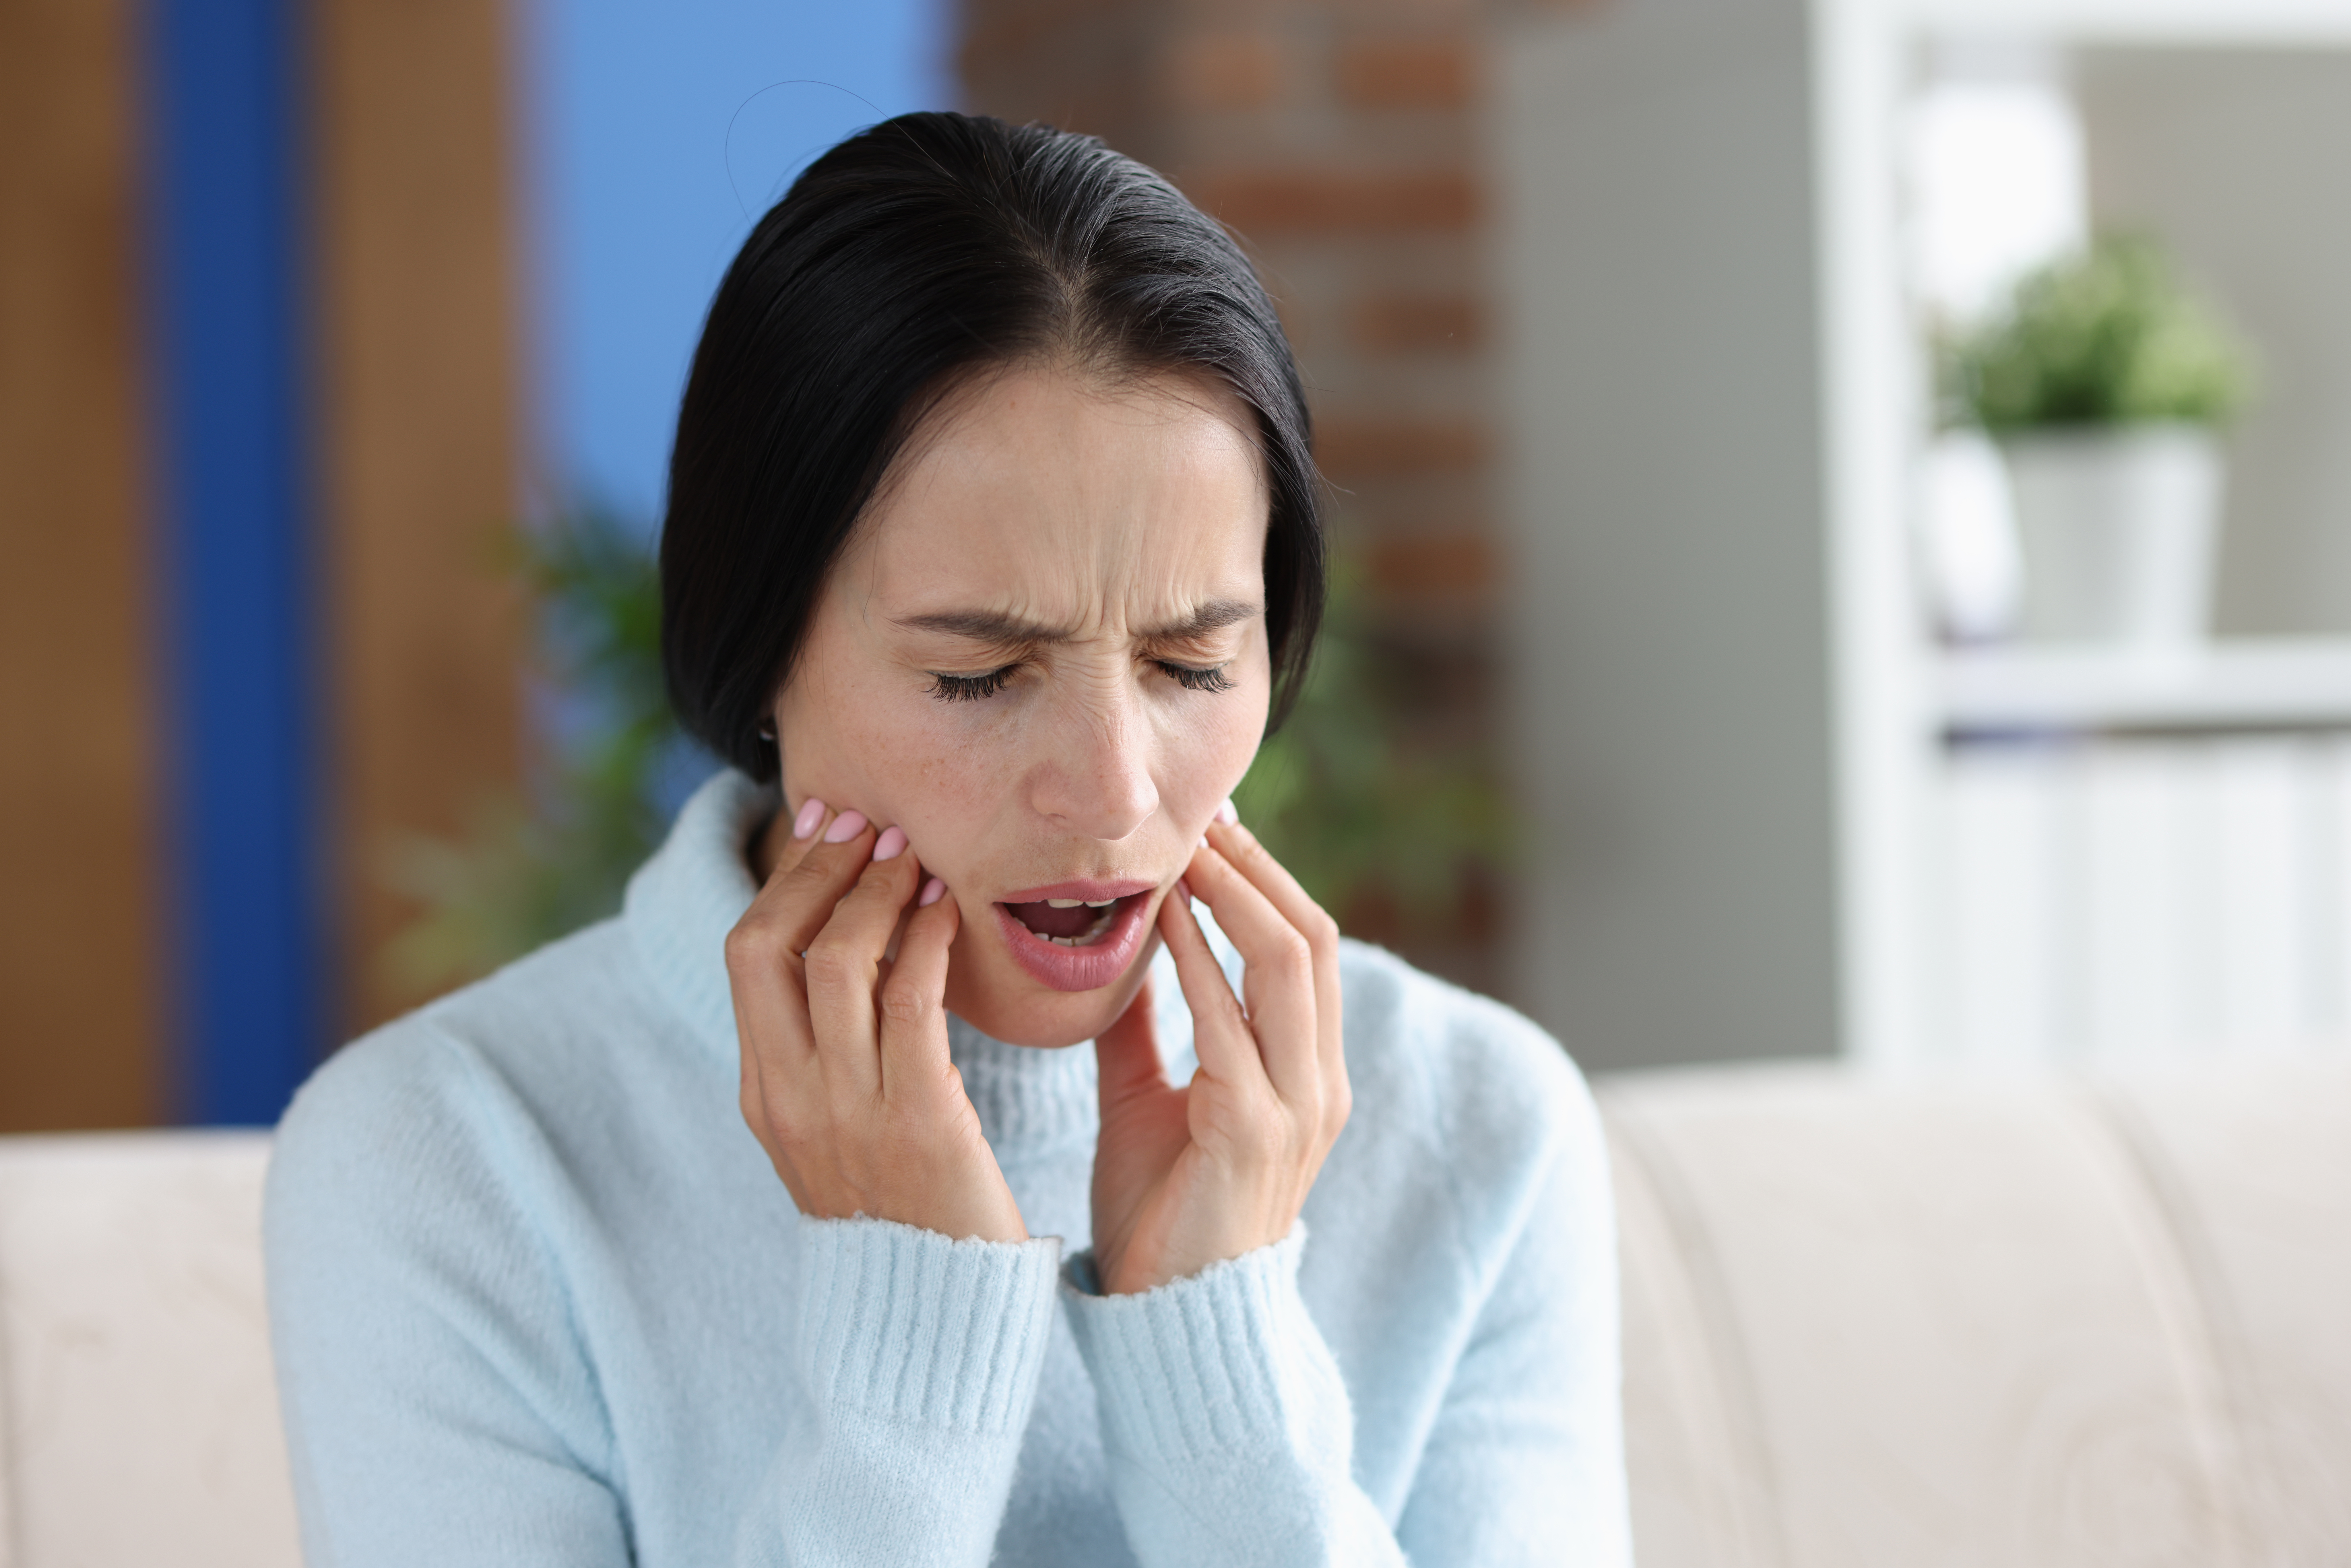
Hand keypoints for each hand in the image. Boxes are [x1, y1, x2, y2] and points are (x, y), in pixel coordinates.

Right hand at [725, 800, 1025, 1242]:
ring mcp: (845, 1109)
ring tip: (916, 856)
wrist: (935, 1314)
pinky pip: (910, 1002)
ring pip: (836, 960)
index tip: (825, 826)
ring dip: (877, 893)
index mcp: (764, 1092)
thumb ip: (830, 1054)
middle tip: (868, 823)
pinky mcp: (916, 1120)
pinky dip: (926, 941)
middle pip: (768, 943)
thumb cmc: (904, 1208)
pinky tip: (950, 912)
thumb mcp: (841, 1131)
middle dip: (817, 868)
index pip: (747, 954)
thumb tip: (845, 952)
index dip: (784, 879)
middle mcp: (789, 1095)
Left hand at [1088, 804, 1349, 1295]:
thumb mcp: (1150, 1100)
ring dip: (1234, 896)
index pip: (1306, 947)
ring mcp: (1296, 1108)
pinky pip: (1231, 1024)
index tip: (1211, 828)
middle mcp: (1320, 1083)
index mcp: (1308, 1074)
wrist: (1166, 1317)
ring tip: (1184, 848)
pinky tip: (1164, 923)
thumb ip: (1145, 1029)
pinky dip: (1200, 962)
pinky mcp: (1254, 1132)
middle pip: (1309, 939)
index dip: (1265, 880)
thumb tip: (1122, 956)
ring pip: (1287, 965)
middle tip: (1200, 817)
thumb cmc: (1160, 1211)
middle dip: (1256, 870)